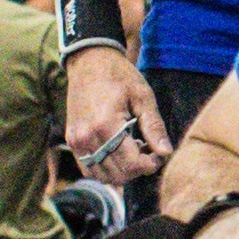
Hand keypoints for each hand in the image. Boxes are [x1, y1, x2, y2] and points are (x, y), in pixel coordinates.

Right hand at [63, 44, 170, 182]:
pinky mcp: (72, 141)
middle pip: (119, 175)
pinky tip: (116, 151)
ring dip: (122, 171)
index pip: (132, 164)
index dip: (151, 164)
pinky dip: (106, 169)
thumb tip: (166, 153)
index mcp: (106, 126)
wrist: (90, 62)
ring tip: (131, 150)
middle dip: (138, 168)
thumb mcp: (143, 97)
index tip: (159, 153)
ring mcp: (76, 142)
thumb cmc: (119, 76)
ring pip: (103, 177)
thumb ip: (154, 127)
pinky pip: (89, 169)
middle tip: (147, 149)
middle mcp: (87, 138)